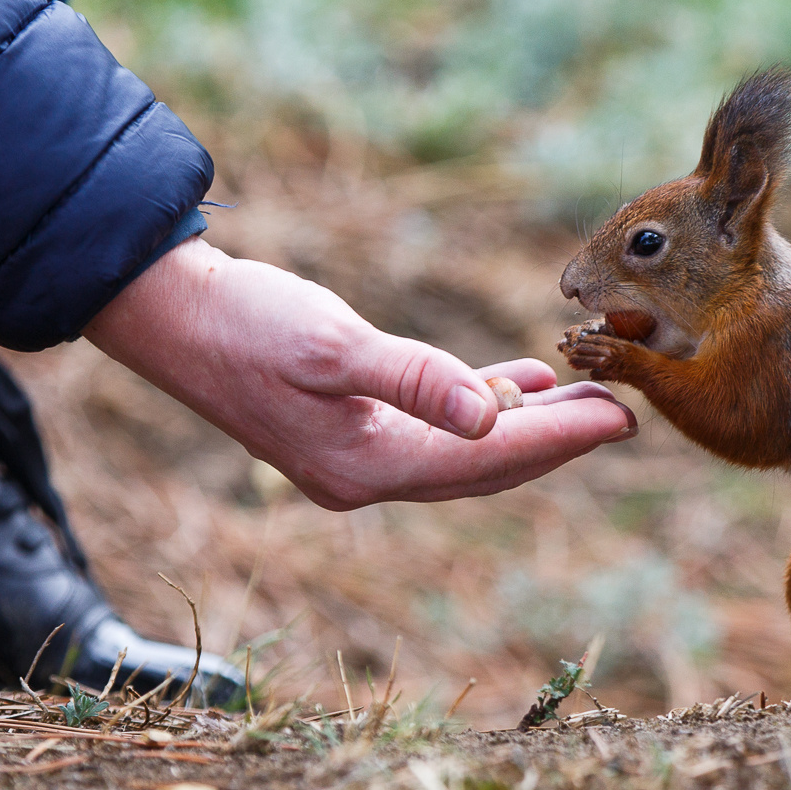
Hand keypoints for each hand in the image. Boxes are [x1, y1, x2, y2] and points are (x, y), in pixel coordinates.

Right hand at [85, 239, 635, 508]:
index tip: (621, 419)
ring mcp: (355, 455)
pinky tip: (519, 385)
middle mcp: (365, 475)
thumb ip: (416, 380)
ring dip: (526, 424)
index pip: (486, 461)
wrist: (165, 314)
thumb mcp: (333, 344)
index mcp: (365, 465)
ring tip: (588, 399)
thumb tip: (491, 417)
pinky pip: (436, 428)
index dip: (559, 441)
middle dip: (556, 441)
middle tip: (625, 414)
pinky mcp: (348, 426)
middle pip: (484, 467)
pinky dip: (480, 407)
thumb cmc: (245, 321)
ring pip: (464, 448)